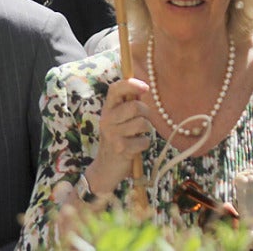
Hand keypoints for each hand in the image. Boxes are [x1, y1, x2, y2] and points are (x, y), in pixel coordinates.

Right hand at [83, 78, 152, 194]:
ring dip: (146, 130)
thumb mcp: (117, 120)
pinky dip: (144, 145)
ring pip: (142, 123)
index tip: (146, 87)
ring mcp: (113, 134)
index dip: (131, 84)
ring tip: (138, 135)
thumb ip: (127, 105)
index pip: (115, 89)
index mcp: (107, 109)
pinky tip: (136, 148)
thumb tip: (143, 88)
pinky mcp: (121, 148)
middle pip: (135, 106)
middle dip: (146, 113)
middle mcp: (107, 119)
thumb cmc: (117, 139)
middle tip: (143, 121)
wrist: (105, 168)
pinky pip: (144, 141)